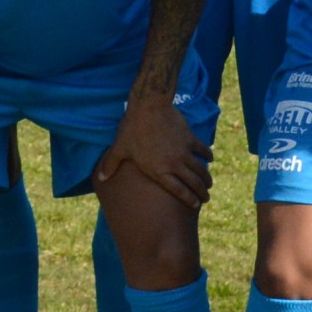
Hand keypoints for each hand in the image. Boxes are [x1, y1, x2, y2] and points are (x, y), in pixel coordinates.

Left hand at [87, 87, 210, 217]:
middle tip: (206, 198)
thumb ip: (111, 165)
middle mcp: (174, 164)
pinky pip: (202, 149)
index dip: (189, 199)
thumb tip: (101, 179)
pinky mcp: (189, 138)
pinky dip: (207, 155)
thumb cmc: (132, 129)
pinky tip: (210, 159)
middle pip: (193, 183)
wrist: (148, 107)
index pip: (178, 190)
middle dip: (202, 193)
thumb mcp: (120, 148)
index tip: (195, 205)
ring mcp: (183, 151)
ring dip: (206, 177)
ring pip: (199, 169)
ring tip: (209, 184)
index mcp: (158, 171)